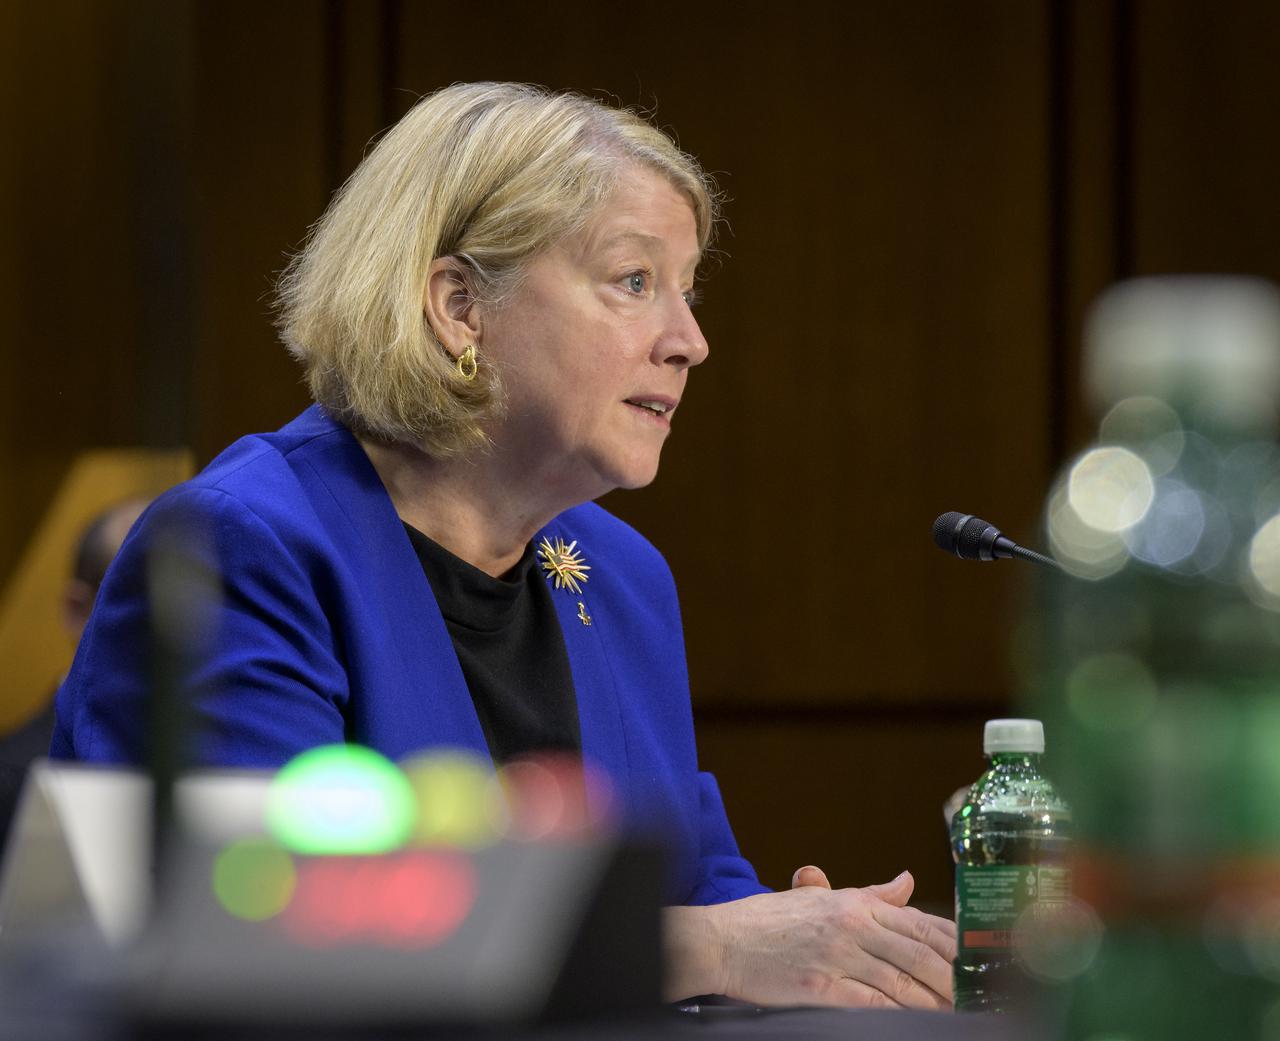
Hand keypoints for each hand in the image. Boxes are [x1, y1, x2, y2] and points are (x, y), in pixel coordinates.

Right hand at [713, 868, 955, 1009]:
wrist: (724, 940)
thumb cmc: (769, 920)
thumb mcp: (822, 897)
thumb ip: (871, 894)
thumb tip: (907, 881)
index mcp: (855, 903)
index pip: (920, 923)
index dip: (954, 945)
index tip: (976, 961)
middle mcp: (852, 926)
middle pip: (919, 954)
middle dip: (953, 978)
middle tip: (976, 995)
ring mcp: (838, 957)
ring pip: (902, 983)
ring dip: (935, 1002)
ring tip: (957, 1014)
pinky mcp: (822, 988)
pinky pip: (873, 1004)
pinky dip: (900, 1015)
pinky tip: (917, 1022)